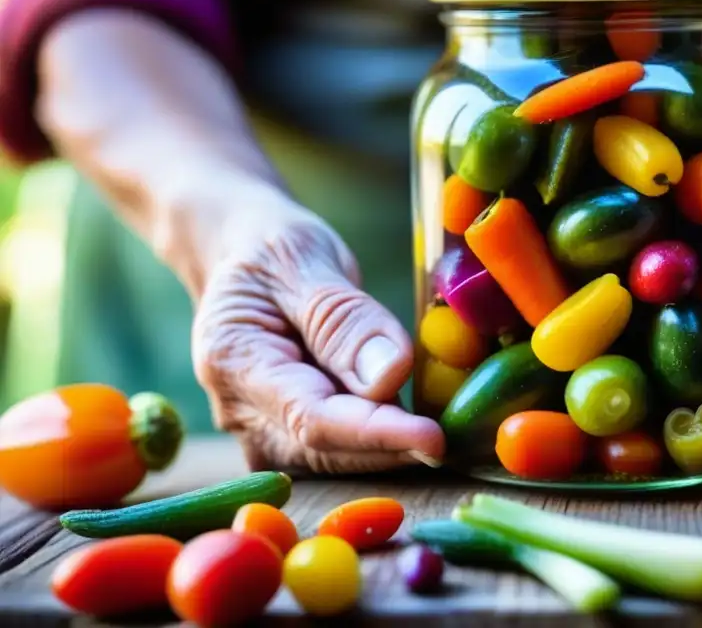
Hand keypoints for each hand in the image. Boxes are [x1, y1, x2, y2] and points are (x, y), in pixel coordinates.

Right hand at [191, 197, 444, 473]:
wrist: (242, 257)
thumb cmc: (270, 250)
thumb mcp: (304, 261)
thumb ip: (343, 320)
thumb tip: (388, 377)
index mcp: (235, 361)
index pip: (312, 417)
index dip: (376, 433)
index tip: (434, 439)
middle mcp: (241, 411)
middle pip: (326, 450)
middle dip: (393, 445)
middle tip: (458, 428)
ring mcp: (262, 430)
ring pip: (338, 458)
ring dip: (391, 445)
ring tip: (440, 415)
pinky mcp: (289, 436)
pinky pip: (341, 449)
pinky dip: (381, 437)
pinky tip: (416, 417)